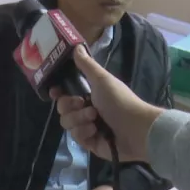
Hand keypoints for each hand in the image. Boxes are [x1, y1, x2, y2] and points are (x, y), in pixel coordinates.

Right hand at [50, 46, 165, 162]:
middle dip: (70, 107)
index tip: (54, 91)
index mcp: (89, 94)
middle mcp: (86, 110)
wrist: (135, 128)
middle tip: (83, 104)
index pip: (65, 93)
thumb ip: (86, 65)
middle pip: (62, 109)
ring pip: (67, 123)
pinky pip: (76, 138)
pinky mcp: (90, 144)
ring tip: (94, 119)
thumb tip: (76, 46)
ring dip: (79, 119)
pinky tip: (96, 131)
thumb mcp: (102, 79)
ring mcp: (88, 128)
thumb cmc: (119, 100)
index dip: (58, 93)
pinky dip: (85, 133)